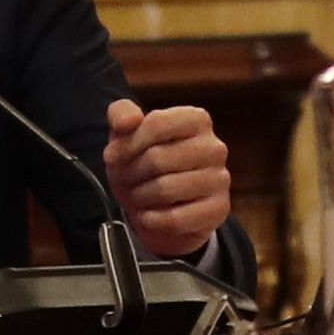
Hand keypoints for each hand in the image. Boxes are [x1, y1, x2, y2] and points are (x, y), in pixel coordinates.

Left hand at [103, 98, 230, 252]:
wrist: (162, 206)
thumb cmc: (144, 163)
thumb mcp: (127, 133)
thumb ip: (121, 114)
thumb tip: (127, 122)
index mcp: (197, 120)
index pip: (157, 124)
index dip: (127, 143)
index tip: (113, 157)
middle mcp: (215, 147)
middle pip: (157, 158)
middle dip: (131, 173)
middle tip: (126, 180)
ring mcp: (220, 179)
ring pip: (166, 189)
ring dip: (140, 197)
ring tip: (137, 197)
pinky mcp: (219, 210)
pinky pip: (176, 219)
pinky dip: (152, 220)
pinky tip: (148, 216)